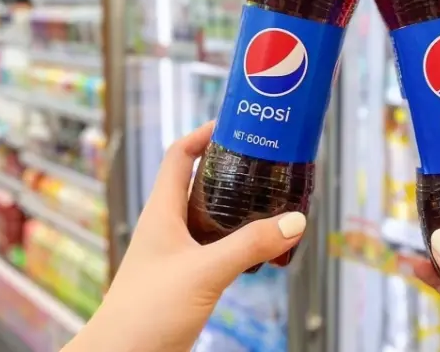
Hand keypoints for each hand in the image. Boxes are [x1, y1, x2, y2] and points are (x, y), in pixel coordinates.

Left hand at [63, 122, 306, 351]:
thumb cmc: (145, 314)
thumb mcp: (204, 272)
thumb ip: (250, 245)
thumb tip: (294, 221)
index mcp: (162, 212)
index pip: (180, 155)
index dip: (205, 134)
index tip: (237, 124)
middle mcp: (168, 226)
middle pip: (200, 181)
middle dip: (232, 167)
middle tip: (266, 160)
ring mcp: (176, 252)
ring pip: (210, 215)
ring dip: (238, 204)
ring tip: (272, 197)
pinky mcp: (186, 277)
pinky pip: (216, 245)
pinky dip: (239, 238)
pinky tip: (261, 245)